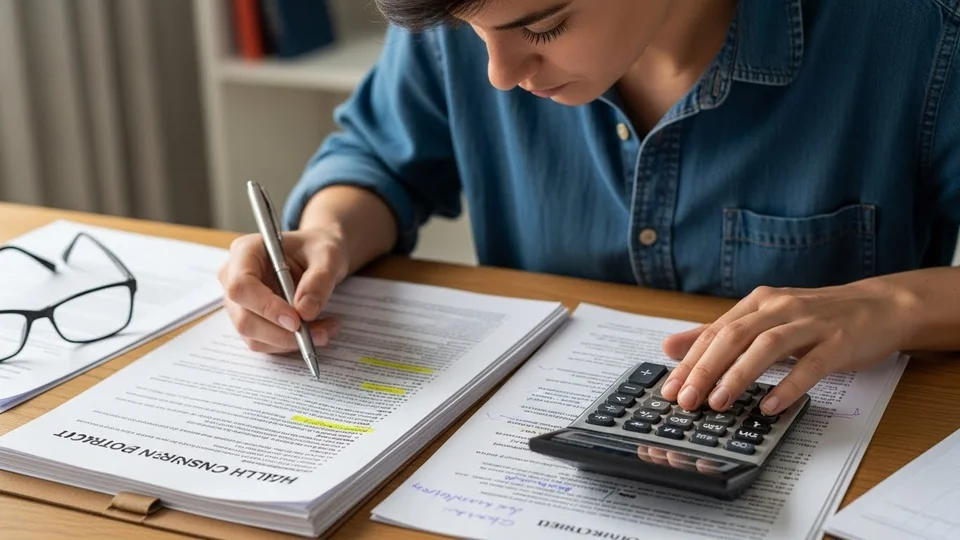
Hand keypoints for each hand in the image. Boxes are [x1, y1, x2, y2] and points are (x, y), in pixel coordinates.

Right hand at [218, 227, 345, 353]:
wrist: (318, 256)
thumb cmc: (317, 249)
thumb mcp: (328, 255)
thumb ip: (319, 279)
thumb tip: (305, 311)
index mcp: (246, 252)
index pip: (241, 286)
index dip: (266, 307)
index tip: (296, 321)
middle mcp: (233, 278)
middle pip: (245, 318)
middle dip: (283, 333)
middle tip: (321, 333)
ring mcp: (239, 303)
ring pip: (254, 336)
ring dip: (291, 342)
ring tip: (327, 330)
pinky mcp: (251, 320)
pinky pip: (265, 342)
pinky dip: (291, 343)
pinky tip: (317, 331)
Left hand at [657, 281, 912, 415]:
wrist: (880, 306)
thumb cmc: (817, 317)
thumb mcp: (764, 320)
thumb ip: (719, 334)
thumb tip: (669, 346)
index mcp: (758, 303)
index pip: (715, 332)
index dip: (690, 361)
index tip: (671, 389)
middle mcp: (780, 308)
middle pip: (734, 337)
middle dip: (705, 369)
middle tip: (687, 399)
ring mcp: (810, 323)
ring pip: (767, 347)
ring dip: (739, 375)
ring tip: (718, 403)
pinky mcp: (839, 342)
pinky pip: (811, 365)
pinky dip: (788, 385)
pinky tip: (770, 405)